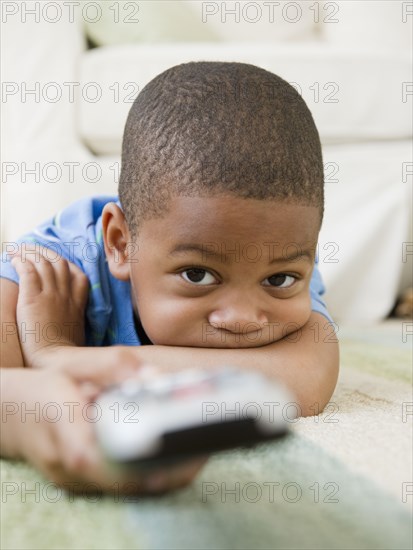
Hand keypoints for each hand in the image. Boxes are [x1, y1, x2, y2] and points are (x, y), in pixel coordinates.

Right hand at [1, 363, 206, 494]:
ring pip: (134, 486)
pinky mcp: (89, 480)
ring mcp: (83, 482)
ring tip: (197, 446)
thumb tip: (155, 377)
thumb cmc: (39, 392)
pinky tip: (170, 449)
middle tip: (206, 446)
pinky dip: (152, 468)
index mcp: (76, 446)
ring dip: (168, 470)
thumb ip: (113, 373)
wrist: (7, 415)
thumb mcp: (70, 371)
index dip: (162, 463)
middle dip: (175, 468)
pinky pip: (126, 480)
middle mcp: (81, 474)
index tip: (192, 451)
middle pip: (136, 482)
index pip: (128, 467)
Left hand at [11, 248, 88, 366]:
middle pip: (59, 263)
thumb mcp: (76, 335)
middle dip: (45, 252)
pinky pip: (28, 271)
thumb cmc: (63, 356)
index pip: (77, 275)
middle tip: (32, 249)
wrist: (55, 361)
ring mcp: (51, 295)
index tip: (55, 262)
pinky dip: (21, 261)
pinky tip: (14, 259)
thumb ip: (72, 322)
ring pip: (43, 262)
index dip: (66, 265)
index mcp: (78, 304)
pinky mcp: (33, 299)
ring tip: (18, 250)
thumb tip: (65, 321)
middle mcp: (66, 296)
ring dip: (30, 253)